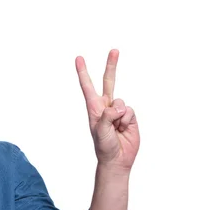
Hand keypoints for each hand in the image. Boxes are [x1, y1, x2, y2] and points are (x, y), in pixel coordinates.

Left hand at [76, 49, 139, 170]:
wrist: (118, 159)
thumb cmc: (104, 146)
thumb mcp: (100, 132)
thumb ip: (107, 117)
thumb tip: (119, 106)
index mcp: (93, 108)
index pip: (87, 86)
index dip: (83, 72)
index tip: (79, 58)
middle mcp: (105, 106)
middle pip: (109, 82)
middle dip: (111, 66)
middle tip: (114, 50)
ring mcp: (118, 110)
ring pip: (121, 101)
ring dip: (119, 117)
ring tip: (116, 129)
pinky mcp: (129, 116)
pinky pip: (130, 111)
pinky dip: (128, 121)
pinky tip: (124, 129)